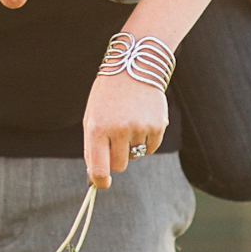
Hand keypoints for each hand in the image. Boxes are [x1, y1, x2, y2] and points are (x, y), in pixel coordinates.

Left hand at [81, 75, 170, 189]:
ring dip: (132, 145)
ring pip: (136, 155)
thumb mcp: (92, 118)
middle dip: (116, 158)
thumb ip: (92, 148)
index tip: (103, 184)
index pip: (99, 168)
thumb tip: (95, 179)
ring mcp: (139, 128)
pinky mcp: (157, 126)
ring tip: (129, 121)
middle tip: (116, 139)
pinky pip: (151, 147)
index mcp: (97, 129)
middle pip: (119, 165)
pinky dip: (146, 140)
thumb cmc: (108, 96)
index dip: (100, 181)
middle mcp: (118, 130)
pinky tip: (142, 120)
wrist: (134, 67)